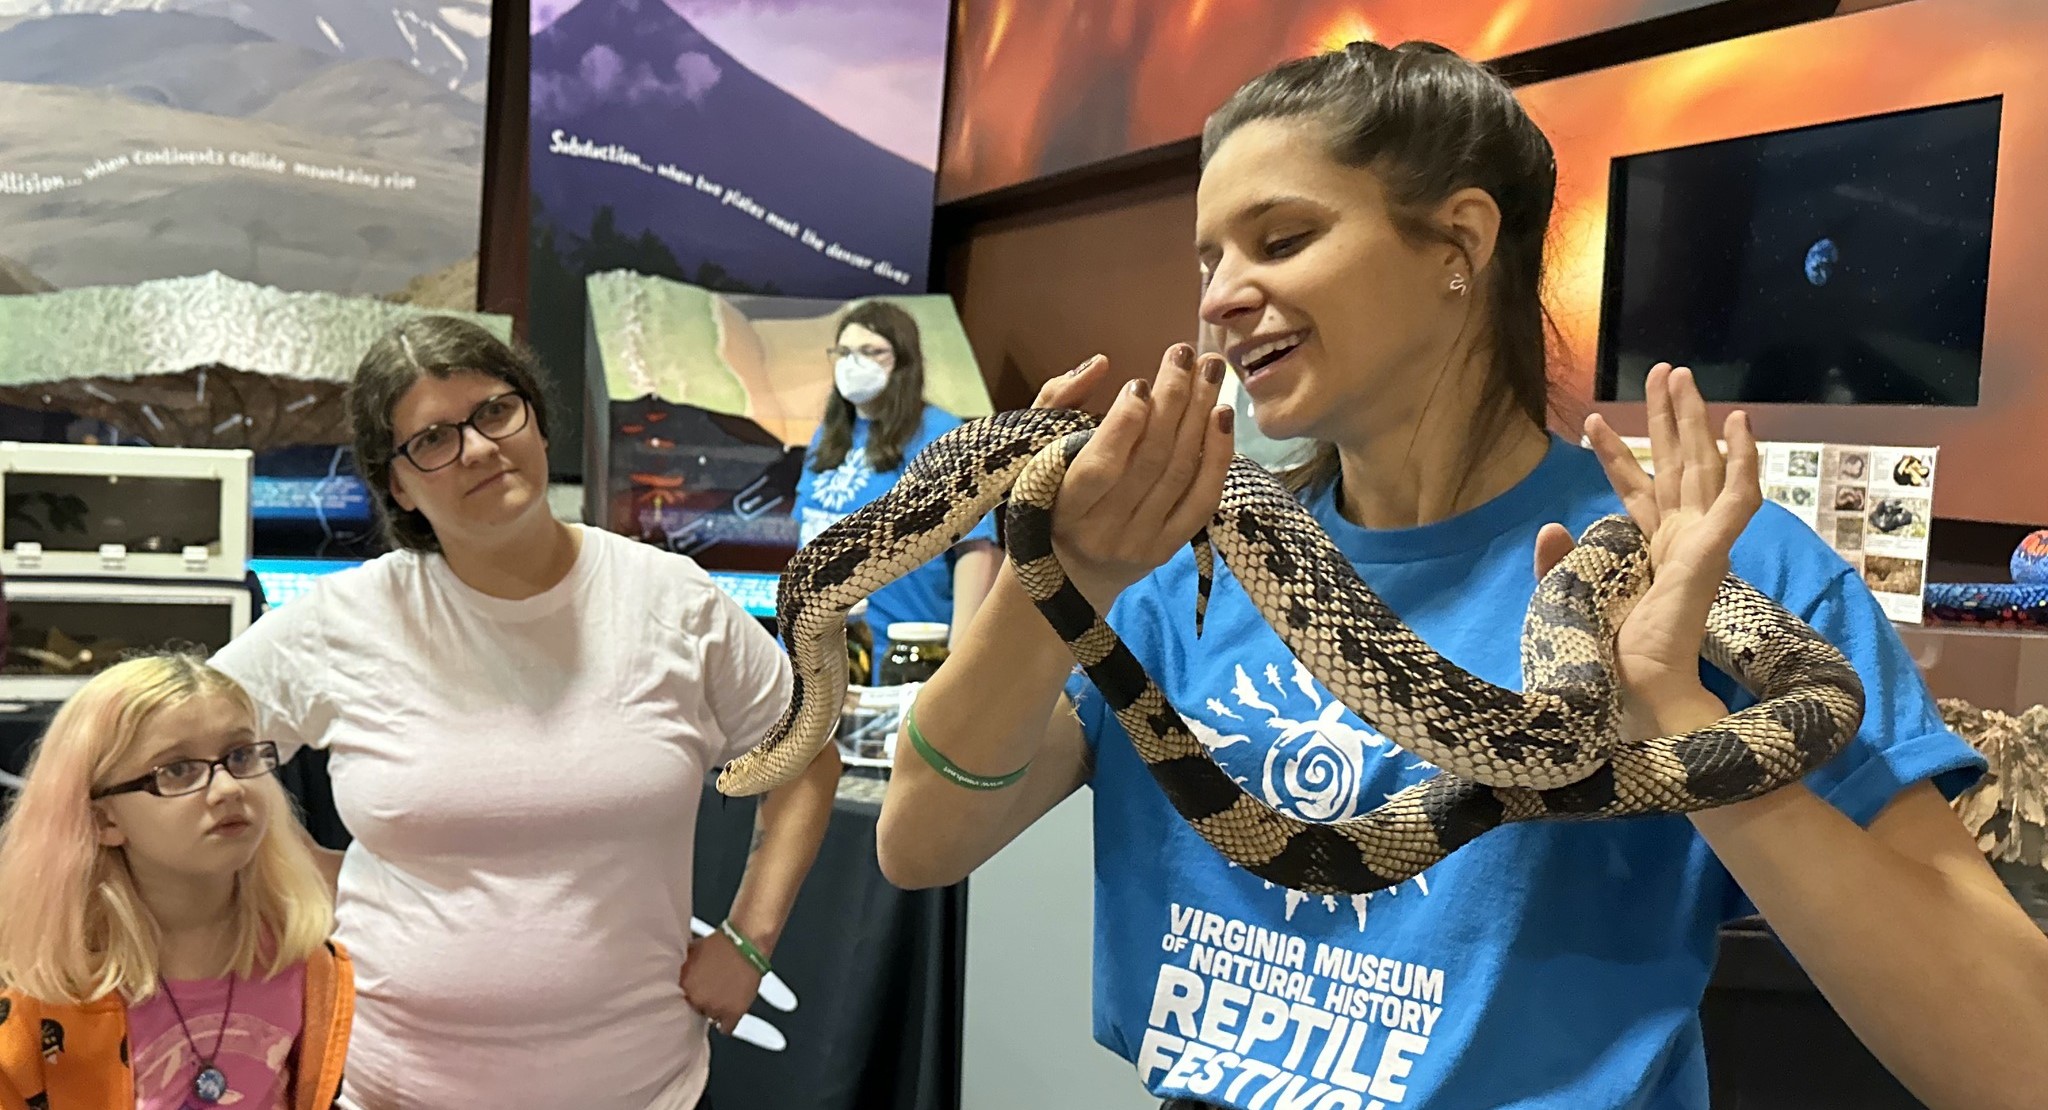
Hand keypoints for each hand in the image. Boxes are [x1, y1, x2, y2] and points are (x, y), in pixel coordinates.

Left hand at [678, 931, 763, 1036]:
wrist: (746, 942)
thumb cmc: (719, 943)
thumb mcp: (691, 951)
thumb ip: (683, 969)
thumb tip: (673, 975)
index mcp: (683, 985)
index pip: (676, 1001)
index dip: (685, 995)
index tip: (689, 994)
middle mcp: (697, 999)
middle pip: (693, 1010)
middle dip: (699, 1002)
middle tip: (707, 993)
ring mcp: (715, 1008)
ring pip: (709, 1018)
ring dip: (713, 1011)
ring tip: (719, 1000)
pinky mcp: (734, 1013)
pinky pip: (726, 1028)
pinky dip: (726, 1024)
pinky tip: (726, 1017)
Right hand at [1040, 344, 1234, 611]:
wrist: (1067, 570)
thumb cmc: (1048, 495)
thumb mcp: (1035, 447)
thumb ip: (1058, 400)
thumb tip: (1101, 363)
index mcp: (1063, 505)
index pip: (1101, 466)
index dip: (1127, 422)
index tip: (1141, 383)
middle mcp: (1103, 531)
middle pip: (1151, 459)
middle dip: (1174, 399)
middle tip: (1188, 355)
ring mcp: (1139, 543)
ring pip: (1180, 473)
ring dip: (1201, 415)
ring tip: (1211, 371)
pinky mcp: (1167, 549)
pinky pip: (1202, 501)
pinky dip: (1218, 456)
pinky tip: (1223, 416)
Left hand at [1535, 362, 1760, 719]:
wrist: (1637, 691)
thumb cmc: (1610, 659)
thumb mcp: (1572, 599)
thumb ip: (1558, 564)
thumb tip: (1550, 528)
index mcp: (1650, 555)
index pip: (1635, 492)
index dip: (1616, 456)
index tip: (1591, 422)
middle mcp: (1679, 543)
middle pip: (1673, 466)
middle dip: (1665, 419)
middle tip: (1661, 373)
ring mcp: (1701, 545)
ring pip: (1702, 465)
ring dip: (1693, 419)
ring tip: (1679, 375)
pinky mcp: (1715, 551)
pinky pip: (1739, 496)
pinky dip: (1744, 458)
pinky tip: (1739, 422)